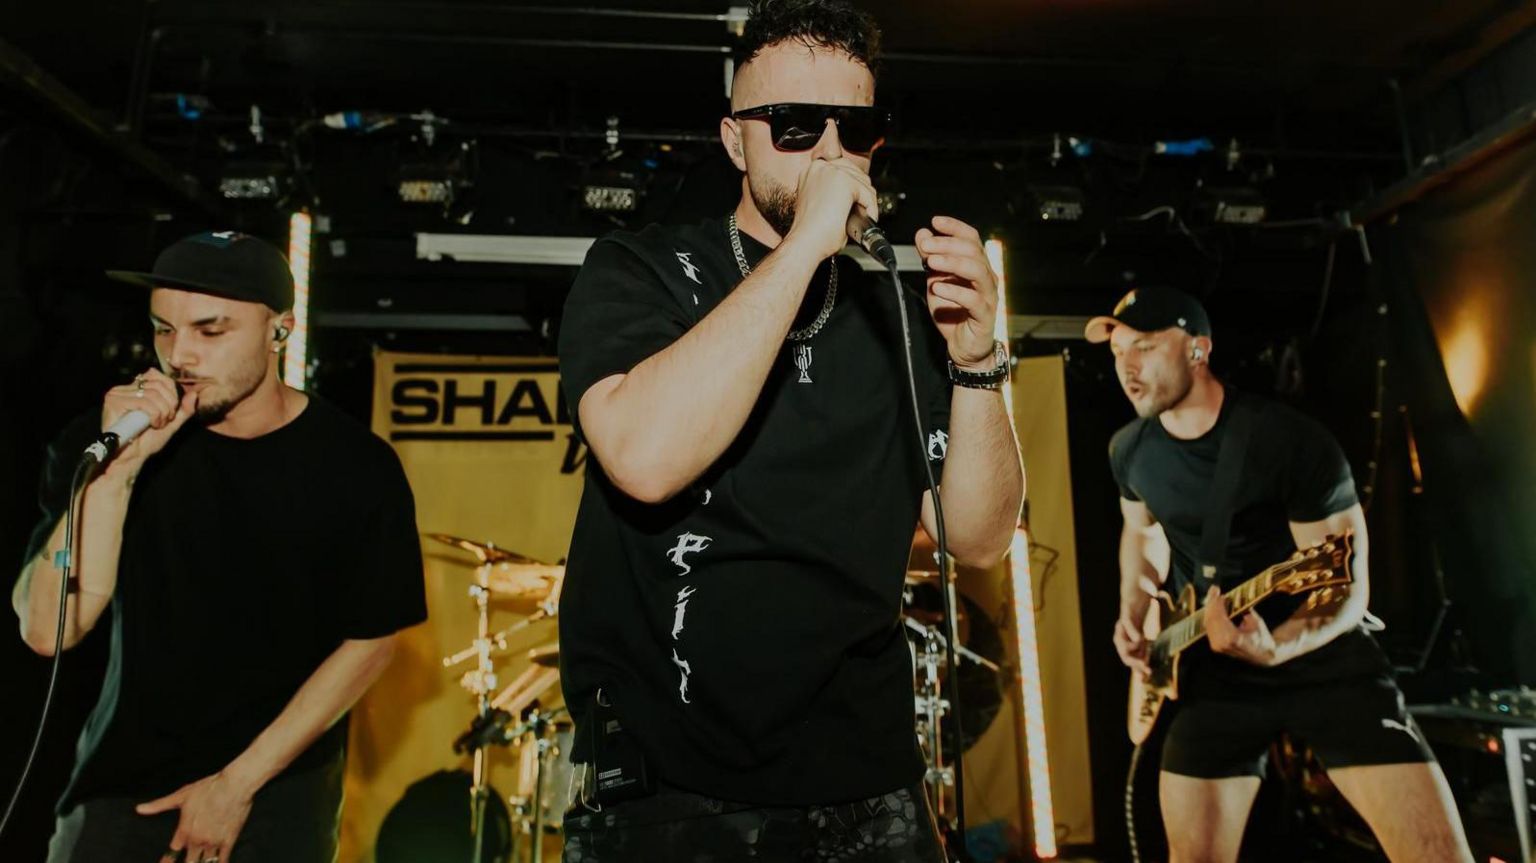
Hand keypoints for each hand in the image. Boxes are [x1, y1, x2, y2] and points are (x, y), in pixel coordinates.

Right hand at [100, 368, 197, 479]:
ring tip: (157, 424)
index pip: (158, 376)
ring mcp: (117, 393)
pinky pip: (143, 402)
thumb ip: (184, 409)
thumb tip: (194, 393)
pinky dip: (153, 415)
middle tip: (165, 420)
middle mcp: (125, 388)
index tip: (171, 411)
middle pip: (158, 384)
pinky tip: (151, 425)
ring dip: (162, 412)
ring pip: (152, 393)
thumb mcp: (171, 423)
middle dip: (169, 405)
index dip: (171, 392)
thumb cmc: (147, 441)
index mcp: (136, 389)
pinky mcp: (113, 401)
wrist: (131, 457)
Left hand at [138, 771, 254, 862]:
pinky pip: (223, 859)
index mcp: (185, 831)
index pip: (171, 854)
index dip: (166, 862)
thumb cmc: (208, 788)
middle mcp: (197, 840)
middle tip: (188, 862)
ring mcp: (213, 842)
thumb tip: (139, 809)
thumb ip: (159, 805)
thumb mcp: (181, 796)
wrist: (234, 785)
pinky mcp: (229, 840)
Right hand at [783, 157, 878, 261]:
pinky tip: (867, 218)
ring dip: (867, 200)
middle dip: (862, 190)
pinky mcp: (845, 182)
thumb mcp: (819, 205)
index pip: (841, 168)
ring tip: (865, 216)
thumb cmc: (810, 232)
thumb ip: (834, 194)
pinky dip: (871, 207)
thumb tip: (852, 196)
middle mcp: (819, 167)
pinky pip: (868, 193)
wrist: (805, 243)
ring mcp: (832, 172)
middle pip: (854, 171)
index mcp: (811, 172)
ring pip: (863, 181)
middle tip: (863, 209)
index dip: (852, 184)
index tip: (856, 199)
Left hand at [914, 216, 997, 366]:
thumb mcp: (936, 282)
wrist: (963, 348)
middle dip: (948, 244)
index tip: (935, 221)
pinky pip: (973, 300)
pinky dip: (954, 291)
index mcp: (977, 266)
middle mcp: (987, 277)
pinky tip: (937, 288)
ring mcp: (989, 296)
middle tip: (926, 246)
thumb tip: (923, 234)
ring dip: (952, 262)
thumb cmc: (953, 313)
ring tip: (931, 262)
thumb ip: (930, 258)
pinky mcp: (985, 316)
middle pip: (973, 251)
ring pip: (977, 271)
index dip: (955, 227)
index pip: (971, 238)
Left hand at [1113, 611, 1151, 678]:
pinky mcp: (1125, 616)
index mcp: (1122, 645)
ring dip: (1136, 648)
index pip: (1128, 660)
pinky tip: (1140, 639)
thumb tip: (1143, 675)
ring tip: (1145, 643)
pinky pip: (1127, 626)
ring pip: (1123, 644)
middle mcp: (1118, 638)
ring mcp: (1120, 628)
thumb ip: (1141, 656)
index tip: (1147, 675)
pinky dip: (1133, 633)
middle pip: (1124, 655)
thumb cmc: (1137, 626)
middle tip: (1147, 667)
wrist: (1134, 604)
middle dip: (1136, 662)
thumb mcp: (1141, 643)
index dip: (1137, 668)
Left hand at [1204, 586, 1277, 666]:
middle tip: (1214, 590)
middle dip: (1211, 602)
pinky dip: (1210, 615)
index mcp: (1232, 638)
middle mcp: (1221, 643)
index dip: (1216, 602)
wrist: (1263, 655)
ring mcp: (1217, 646)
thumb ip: (1243, 610)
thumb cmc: (1262, 638)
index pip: (1218, 616)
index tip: (1217, 591)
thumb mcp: (1256, 621)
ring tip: (1213, 595)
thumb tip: (1230, 599)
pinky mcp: (1215, 645)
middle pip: (1210, 618)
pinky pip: (1209, 627)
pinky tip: (1213, 606)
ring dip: (1210, 607)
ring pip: (1208, 622)